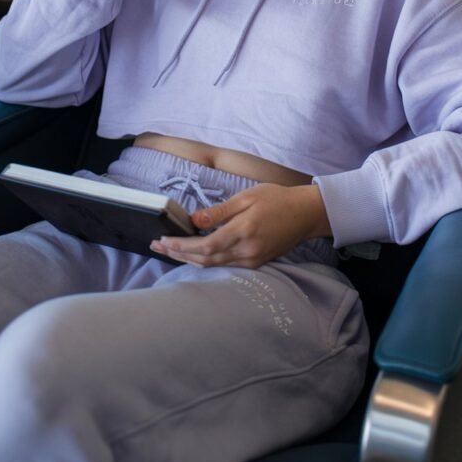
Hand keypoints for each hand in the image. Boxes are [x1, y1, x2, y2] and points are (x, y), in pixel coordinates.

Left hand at [150, 183, 331, 268]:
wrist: (305, 214)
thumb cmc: (277, 199)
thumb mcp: (247, 196)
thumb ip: (220, 211)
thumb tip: (195, 220)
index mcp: (244, 231)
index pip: (205, 245)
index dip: (182, 246)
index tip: (163, 241)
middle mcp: (246, 251)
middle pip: (205, 259)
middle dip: (178, 254)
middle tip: (156, 247)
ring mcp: (252, 260)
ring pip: (213, 265)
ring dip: (189, 259)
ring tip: (169, 250)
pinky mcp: (256, 263)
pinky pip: (225, 265)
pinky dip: (206, 260)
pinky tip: (194, 254)